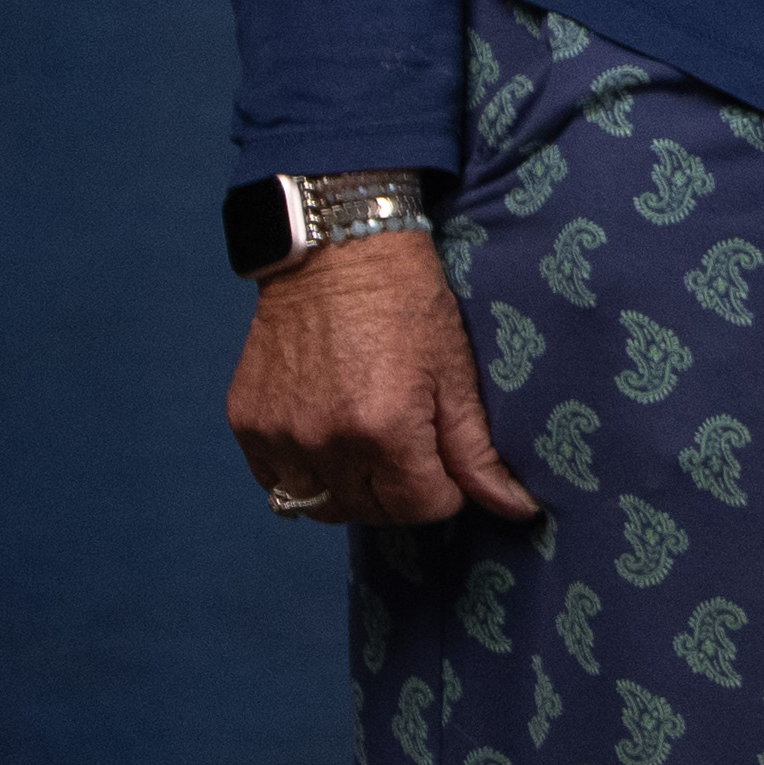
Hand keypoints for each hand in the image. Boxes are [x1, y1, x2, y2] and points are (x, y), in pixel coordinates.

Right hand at [228, 236, 537, 532]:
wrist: (336, 252)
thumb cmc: (407, 304)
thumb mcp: (455, 374)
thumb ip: (478, 452)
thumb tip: (516, 510)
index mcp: (384, 430)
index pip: (420, 508)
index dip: (444, 493)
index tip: (447, 463)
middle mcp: (324, 441)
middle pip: (371, 512)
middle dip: (402, 494)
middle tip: (414, 452)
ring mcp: (278, 434)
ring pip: (321, 505)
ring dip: (353, 491)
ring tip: (372, 450)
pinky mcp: (246, 422)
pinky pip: (276, 483)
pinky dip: (305, 476)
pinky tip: (328, 443)